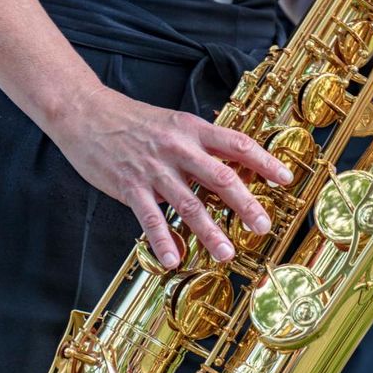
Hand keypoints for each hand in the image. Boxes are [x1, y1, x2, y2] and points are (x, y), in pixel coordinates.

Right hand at [49, 86, 292, 267]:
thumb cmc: (136, 121)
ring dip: (210, 231)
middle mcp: (178, 148)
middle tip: (264, 225)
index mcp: (194, 129)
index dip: (265, 161)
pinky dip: (163, 240)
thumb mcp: (176, 124)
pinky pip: (149, 218)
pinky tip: (173, 259)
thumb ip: (203, 144)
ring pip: (189, 203)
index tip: (286, 179)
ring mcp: (154, 169)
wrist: (86, 113)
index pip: (238, 144)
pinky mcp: (129, 186)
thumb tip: (234, 164)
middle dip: (245, 204)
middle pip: (220, 177)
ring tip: (226, 253)